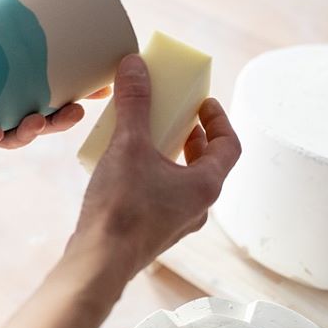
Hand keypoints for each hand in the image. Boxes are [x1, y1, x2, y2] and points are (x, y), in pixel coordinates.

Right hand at [64, 54, 240, 300]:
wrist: (98, 261)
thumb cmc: (122, 208)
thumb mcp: (128, 146)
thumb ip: (135, 104)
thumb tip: (136, 65)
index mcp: (206, 185)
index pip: (229, 145)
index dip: (219, 120)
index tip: (203, 102)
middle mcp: (198, 207)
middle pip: (208, 163)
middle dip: (193, 136)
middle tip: (178, 115)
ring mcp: (176, 223)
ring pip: (185, 181)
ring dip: (173, 156)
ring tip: (149, 136)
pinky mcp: (153, 232)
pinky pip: (164, 196)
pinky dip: (155, 174)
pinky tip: (126, 167)